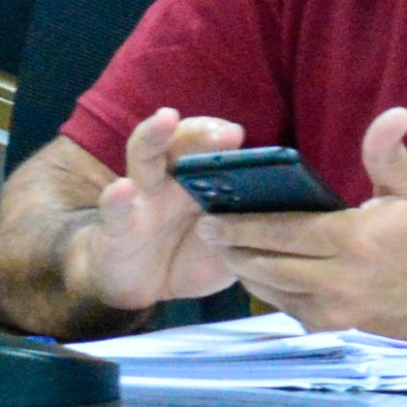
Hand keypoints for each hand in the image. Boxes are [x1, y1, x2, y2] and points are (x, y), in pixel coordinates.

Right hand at [76, 108, 248, 311]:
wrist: (140, 288)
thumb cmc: (188, 258)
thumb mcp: (227, 248)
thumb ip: (249, 232)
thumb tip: (292, 222)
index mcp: (197, 181)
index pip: (208, 147)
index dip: (222, 136)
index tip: (242, 136)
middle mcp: (169, 180)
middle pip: (180, 142)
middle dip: (202, 131)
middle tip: (229, 133)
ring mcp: (140, 200)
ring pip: (142, 157)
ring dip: (153, 136)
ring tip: (166, 118)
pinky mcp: (115, 228)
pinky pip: (115, 211)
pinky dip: (117, 199)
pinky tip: (124, 189)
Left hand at [202, 107, 406, 346]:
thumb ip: (389, 154)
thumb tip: (393, 113)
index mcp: (354, 240)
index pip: (282, 232)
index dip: (241, 226)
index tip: (210, 215)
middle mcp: (341, 281)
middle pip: (267, 265)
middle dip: (232, 249)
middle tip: (205, 232)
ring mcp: (340, 313)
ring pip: (274, 294)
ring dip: (247, 273)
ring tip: (225, 252)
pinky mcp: (343, 334)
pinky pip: (294, 314)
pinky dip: (274, 296)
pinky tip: (260, 278)